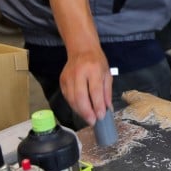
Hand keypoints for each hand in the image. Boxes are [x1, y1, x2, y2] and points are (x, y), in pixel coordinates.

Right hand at [49, 0, 111, 124]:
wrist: (81, 49)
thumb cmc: (97, 61)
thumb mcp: (107, 74)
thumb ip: (107, 92)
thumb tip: (108, 109)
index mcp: (93, 70)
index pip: (95, 91)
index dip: (97, 105)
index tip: (101, 116)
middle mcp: (79, 73)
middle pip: (80, 97)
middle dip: (86, 112)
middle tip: (93, 121)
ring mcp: (68, 77)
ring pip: (72, 99)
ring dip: (80, 111)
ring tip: (88, 118)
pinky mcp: (62, 81)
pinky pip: (67, 97)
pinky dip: (74, 105)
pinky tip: (81, 110)